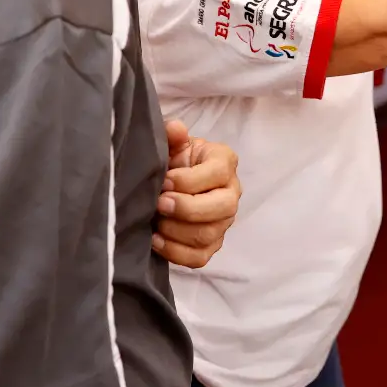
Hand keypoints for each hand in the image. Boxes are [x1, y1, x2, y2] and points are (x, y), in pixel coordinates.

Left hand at [153, 119, 239, 269]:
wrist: (166, 183)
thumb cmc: (172, 161)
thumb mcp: (172, 144)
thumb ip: (172, 135)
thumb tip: (176, 129)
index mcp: (224, 162)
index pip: (218, 173)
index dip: (189, 180)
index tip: (163, 182)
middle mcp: (231, 193)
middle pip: (222, 208)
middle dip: (186, 208)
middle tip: (158, 204)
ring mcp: (223, 222)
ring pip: (209, 235)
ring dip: (177, 231)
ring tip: (154, 222)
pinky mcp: (212, 244)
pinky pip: (200, 258)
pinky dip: (176, 253)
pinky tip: (156, 240)